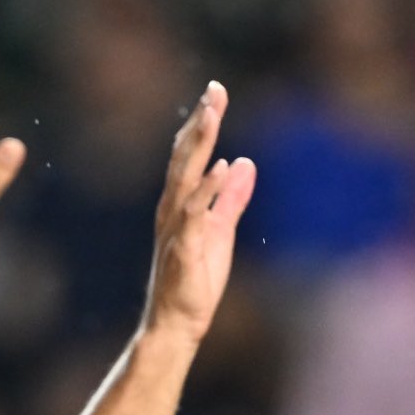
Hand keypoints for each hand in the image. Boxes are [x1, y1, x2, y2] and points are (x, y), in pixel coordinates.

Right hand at [139, 82, 253, 344]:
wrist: (177, 325)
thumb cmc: (194, 282)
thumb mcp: (220, 231)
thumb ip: (230, 198)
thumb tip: (242, 163)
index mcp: (180, 203)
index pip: (190, 155)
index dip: (203, 123)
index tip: (216, 92)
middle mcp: (172, 209)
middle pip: (184, 157)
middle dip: (200, 122)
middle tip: (214, 90)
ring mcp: (175, 227)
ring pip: (185, 176)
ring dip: (199, 144)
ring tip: (212, 114)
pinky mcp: (184, 248)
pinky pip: (194, 212)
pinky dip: (206, 188)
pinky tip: (220, 167)